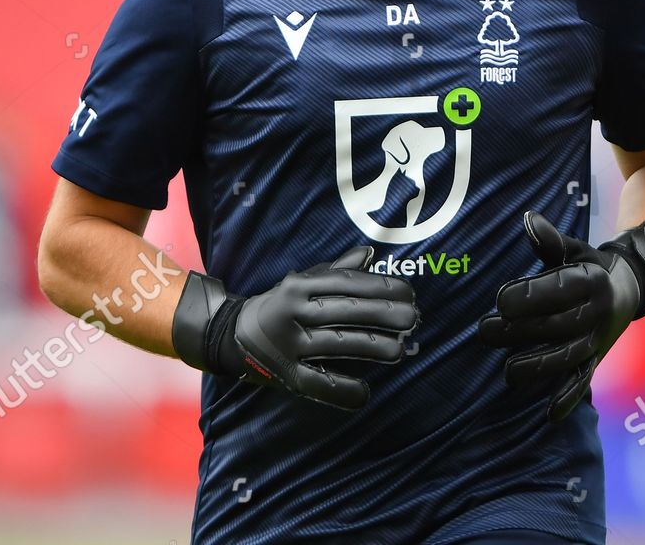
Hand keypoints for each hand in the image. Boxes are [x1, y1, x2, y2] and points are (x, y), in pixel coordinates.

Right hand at [172, 246, 418, 410]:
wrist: (230, 336)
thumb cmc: (280, 304)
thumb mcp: (303, 281)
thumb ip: (338, 270)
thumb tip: (371, 253)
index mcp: (300, 285)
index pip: (346, 283)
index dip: (379, 287)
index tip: (408, 293)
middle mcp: (293, 311)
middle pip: (345, 311)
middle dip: (383, 315)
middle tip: (414, 319)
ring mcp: (288, 344)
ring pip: (337, 344)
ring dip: (372, 347)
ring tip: (400, 350)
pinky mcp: (285, 374)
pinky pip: (317, 384)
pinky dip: (342, 389)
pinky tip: (365, 391)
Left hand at [478, 211, 644, 420]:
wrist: (631, 289)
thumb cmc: (588, 266)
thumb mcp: (573, 249)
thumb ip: (549, 240)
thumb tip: (528, 219)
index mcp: (591, 281)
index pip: (560, 289)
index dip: (530, 296)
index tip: (500, 300)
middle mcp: (598, 313)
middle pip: (558, 325)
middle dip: (520, 331)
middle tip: (485, 331)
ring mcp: (598, 340)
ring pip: (568, 357)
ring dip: (537, 366)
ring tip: (507, 371)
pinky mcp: (596, 361)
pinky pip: (583, 382)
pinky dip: (568, 399)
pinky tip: (549, 415)